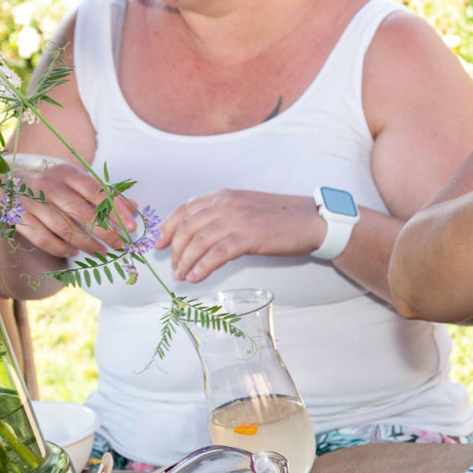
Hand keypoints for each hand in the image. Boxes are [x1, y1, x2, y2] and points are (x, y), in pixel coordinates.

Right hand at [0, 158, 136, 263]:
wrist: (7, 180)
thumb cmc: (51, 182)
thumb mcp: (76, 180)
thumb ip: (103, 193)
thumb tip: (134, 206)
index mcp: (66, 172)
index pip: (97, 192)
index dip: (116, 211)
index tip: (131, 227)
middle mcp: (48, 184)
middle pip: (83, 213)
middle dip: (105, 233)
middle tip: (119, 245)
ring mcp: (31, 200)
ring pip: (64, 228)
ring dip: (86, 244)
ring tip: (101, 252)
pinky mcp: (18, 215)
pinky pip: (43, 238)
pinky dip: (60, 248)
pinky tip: (72, 251)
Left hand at [156, 189, 326, 284]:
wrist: (312, 221)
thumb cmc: (282, 219)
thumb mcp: (247, 208)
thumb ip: (223, 215)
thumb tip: (202, 235)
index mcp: (224, 195)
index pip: (184, 209)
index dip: (168, 228)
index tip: (160, 244)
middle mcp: (226, 204)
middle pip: (188, 227)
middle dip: (176, 250)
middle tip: (174, 267)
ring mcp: (237, 219)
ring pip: (199, 241)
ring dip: (186, 261)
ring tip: (183, 276)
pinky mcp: (249, 237)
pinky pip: (217, 253)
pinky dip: (203, 266)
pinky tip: (197, 277)